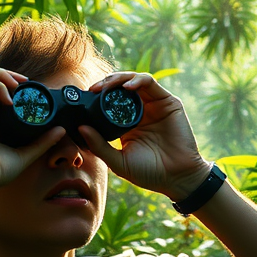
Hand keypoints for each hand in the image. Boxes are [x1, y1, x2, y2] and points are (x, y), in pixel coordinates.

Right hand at [0, 65, 64, 196]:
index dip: (2, 82)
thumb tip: (61, 131)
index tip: (22, 89)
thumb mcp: (21, 153)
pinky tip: (11, 100)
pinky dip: (0, 84)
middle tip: (23, 82)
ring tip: (19, 85)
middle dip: (3, 73)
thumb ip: (40, 142)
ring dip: (1, 73)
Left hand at [78, 72, 210, 198]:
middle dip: (106, 83)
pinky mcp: (168, 102)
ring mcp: (154, 105)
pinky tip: (127, 87)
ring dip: (119, 78)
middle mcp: (140, 110)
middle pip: (120, 87)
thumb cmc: (149, 172)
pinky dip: (137, 80)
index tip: (85, 98)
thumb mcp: (118, 161)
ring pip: (134, 80)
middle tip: (94, 89)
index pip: (110, 101)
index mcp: (126, 122)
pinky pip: (150, 83)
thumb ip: (99, 146)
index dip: (97, 96)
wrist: (177, 178)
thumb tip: (80, 128)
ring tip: (107, 85)